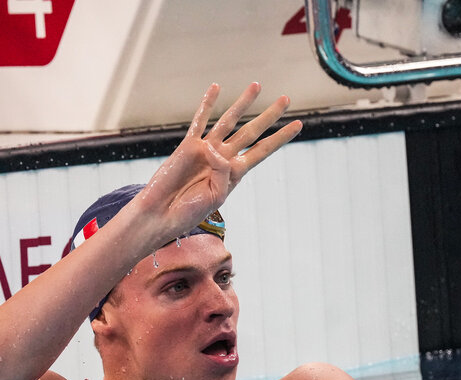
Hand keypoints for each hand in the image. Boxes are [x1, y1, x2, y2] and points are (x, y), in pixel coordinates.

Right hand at [136, 83, 302, 240]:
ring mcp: (206, 149)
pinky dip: (207, 104)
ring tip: (257, 85)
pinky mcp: (188, 145)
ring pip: (229, 120)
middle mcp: (223, 157)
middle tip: (286, 99)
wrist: (163, 213)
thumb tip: (215, 147)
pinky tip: (216, 87)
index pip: (263, 150)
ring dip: (243, 103)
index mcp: (235, 173)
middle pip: (252, 131)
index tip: (298, 124)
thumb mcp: (216, 195)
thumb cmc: (189, 211)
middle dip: (269, 116)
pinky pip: (199, 121)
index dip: (280, 137)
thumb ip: (223, 171)